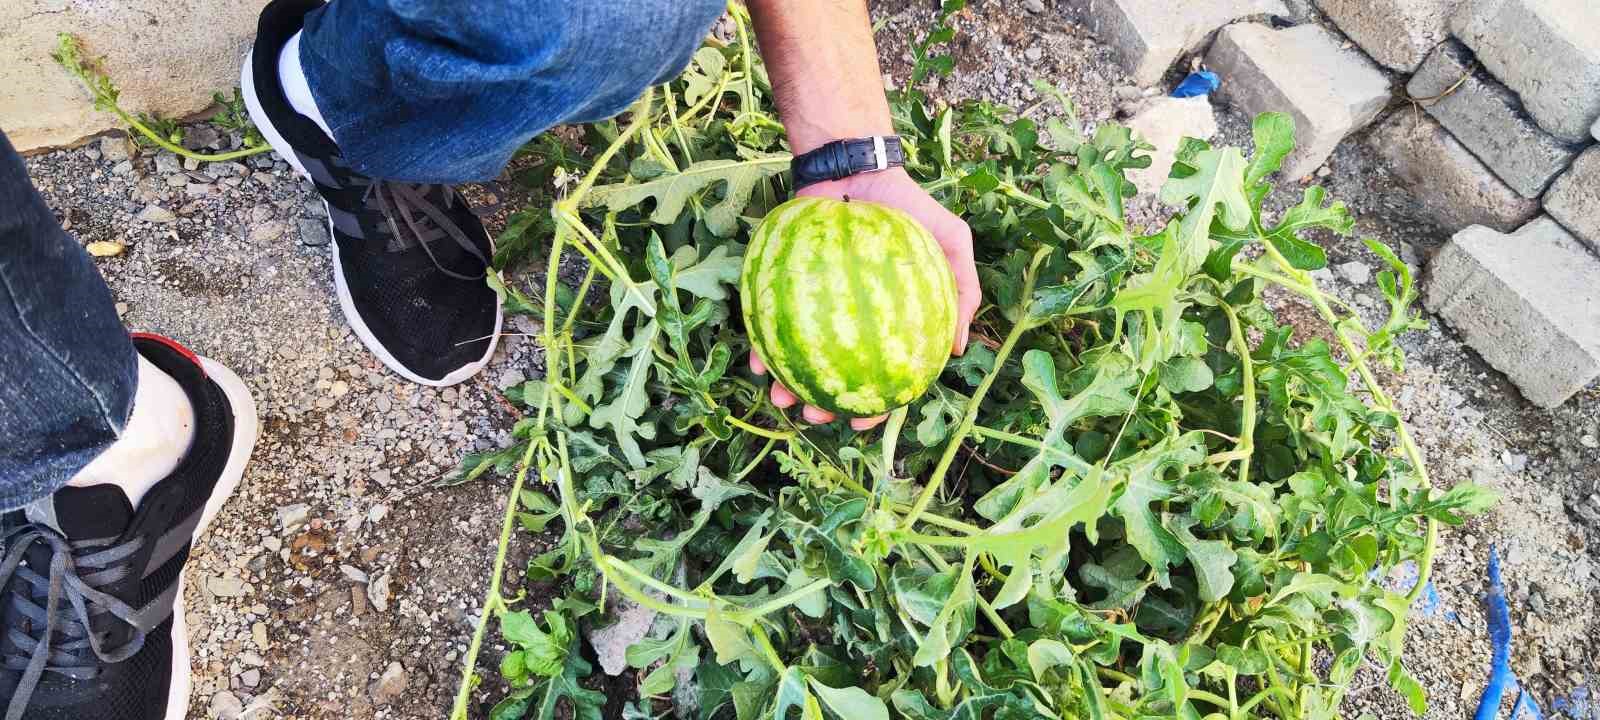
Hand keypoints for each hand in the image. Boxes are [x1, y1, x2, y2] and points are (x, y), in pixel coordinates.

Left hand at [749, 167, 980, 429]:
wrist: (856, 167)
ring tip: (777, 396)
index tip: (861, 423)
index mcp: (890, 322)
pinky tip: (754, 360)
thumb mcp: (951, 243)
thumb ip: (963, 291)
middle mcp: (851, 320)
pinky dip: (761, 344)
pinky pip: (770, 320)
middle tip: (812, 415)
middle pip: (834, 377)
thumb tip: (961, 348)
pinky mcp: (784, 287)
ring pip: (797, 358)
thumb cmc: (908, 207)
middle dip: (822, 405)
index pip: (883, 375)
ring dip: (785, 384)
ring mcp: (815, 307)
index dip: (874, 407)